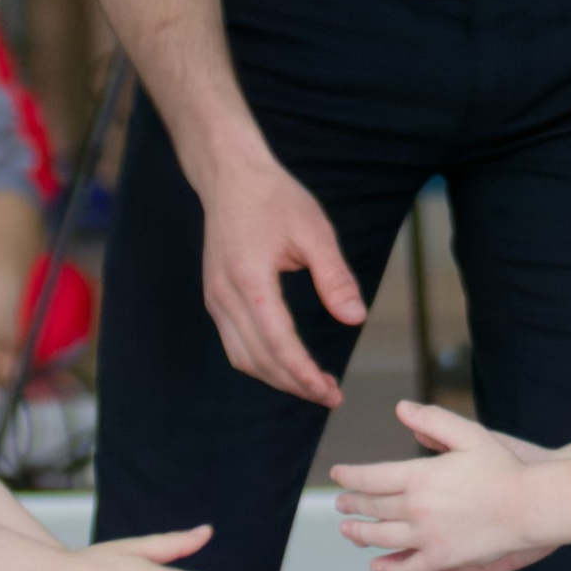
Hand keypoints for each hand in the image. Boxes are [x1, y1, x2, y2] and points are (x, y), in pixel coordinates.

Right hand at [197, 151, 368, 405]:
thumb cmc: (274, 198)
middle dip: (294, 384)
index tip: (330, 391)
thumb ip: (334, 277)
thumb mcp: (314, 230)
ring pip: (242, 357)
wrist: (230, 176)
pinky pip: (235, 343)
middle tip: (330, 394)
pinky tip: (287, 364)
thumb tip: (355, 318)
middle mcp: (225, 294)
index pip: (278, 342)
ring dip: (277, 378)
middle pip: (258, 359)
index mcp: (250, 278)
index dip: (304, 374)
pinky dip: (261, 362)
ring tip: (313, 385)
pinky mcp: (215, 297)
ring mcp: (215, 298)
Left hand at [332, 400, 547, 570]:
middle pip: (373, 508)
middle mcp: (417, 509)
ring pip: (382, 539)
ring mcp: (428, 538)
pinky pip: (408, 568)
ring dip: (360, 535)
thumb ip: (432, 421)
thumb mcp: (468, 433)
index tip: (337, 475)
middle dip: (352, 505)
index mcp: (419, 477)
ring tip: (349, 532)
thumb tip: (400, 408)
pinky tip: (379, 566)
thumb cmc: (502, 467)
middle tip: (340, 503)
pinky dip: (390, 568)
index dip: (349, 476)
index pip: (370, 477)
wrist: (531, 505)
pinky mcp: (443, 560)